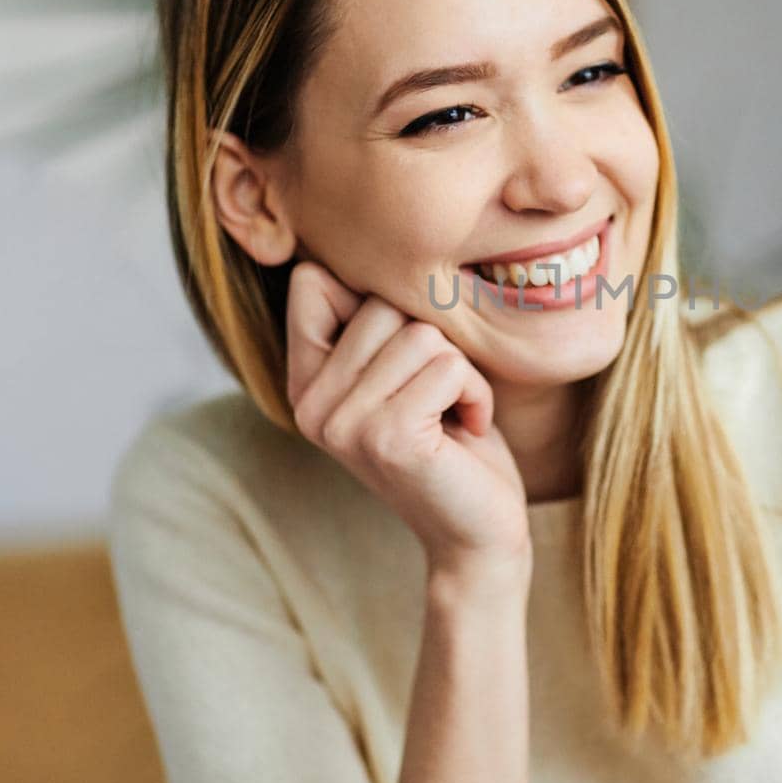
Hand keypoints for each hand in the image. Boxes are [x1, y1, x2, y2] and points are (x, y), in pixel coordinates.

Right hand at [284, 260, 529, 571]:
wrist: (477, 532)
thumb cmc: (454, 440)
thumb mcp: (405, 369)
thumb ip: (373, 320)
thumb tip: (347, 250)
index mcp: (304, 382)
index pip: (313, 282)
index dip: (379, 306)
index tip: (404, 366)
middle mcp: (309, 404)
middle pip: (381, 304)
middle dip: (434, 344)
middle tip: (439, 400)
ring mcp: (343, 423)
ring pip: (420, 334)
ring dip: (460, 372)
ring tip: (453, 415)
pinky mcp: (387, 438)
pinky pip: (448, 366)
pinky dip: (476, 394)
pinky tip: (466, 431)